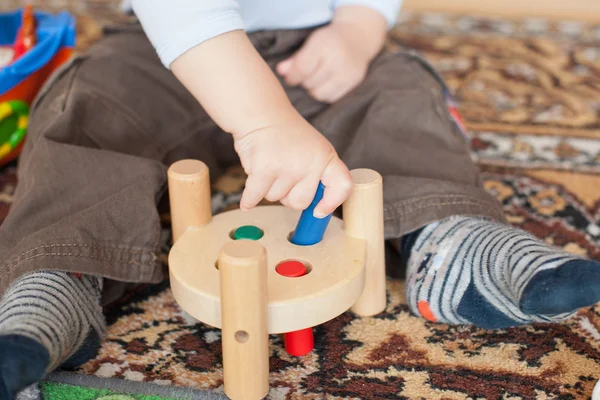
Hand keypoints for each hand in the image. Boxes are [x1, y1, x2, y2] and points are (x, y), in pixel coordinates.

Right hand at [233, 113, 352, 217]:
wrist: (260, 113)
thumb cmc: (284, 135)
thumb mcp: (313, 150)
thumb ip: (318, 175)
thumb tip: (316, 211)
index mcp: (326, 157)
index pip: (342, 186)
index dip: (332, 203)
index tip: (319, 211)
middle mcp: (311, 163)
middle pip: (301, 202)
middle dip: (287, 195)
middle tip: (280, 173)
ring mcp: (288, 167)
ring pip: (275, 198)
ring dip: (267, 187)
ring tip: (268, 164)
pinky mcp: (265, 169)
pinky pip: (256, 197)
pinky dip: (249, 200)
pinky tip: (247, 201)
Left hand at [276, 23, 369, 103]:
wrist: (357, 38)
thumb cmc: (329, 40)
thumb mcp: (311, 42)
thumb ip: (295, 58)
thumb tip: (280, 71)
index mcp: (324, 44)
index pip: (302, 68)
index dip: (292, 76)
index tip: (290, 77)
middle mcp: (338, 59)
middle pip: (309, 83)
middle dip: (303, 81)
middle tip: (306, 74)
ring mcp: (348, 73)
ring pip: (319, 94)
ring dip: (313, 89)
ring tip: (316, 79)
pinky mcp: (354, 83)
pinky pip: (331, 98)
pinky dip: (325, 93)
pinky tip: (326, 83)